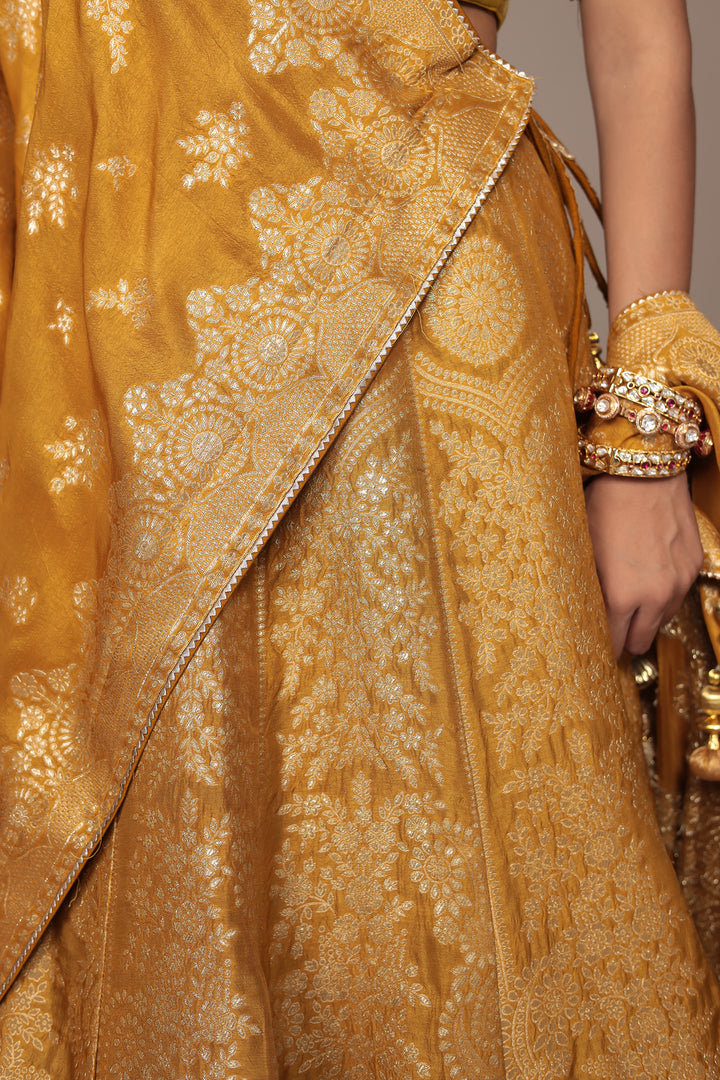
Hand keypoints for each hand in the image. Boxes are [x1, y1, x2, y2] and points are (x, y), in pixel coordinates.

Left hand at [584, 472, 703, 656]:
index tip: (595, 645)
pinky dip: (663, 594)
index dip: (603, 646)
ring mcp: (679, 582)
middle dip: (625, 638)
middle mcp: (654, 596)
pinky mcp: (694, 566)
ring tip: (629, 602)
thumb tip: (586, 613)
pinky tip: (648, 577)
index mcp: (621, 597)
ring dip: (646, 617)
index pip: (613, 643)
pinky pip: (678, 595)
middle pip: (640, 642)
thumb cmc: (604, 506)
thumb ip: (589, 588)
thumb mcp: (584, 550)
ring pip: (662, 620)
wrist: (643, 471)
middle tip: (612, 629)